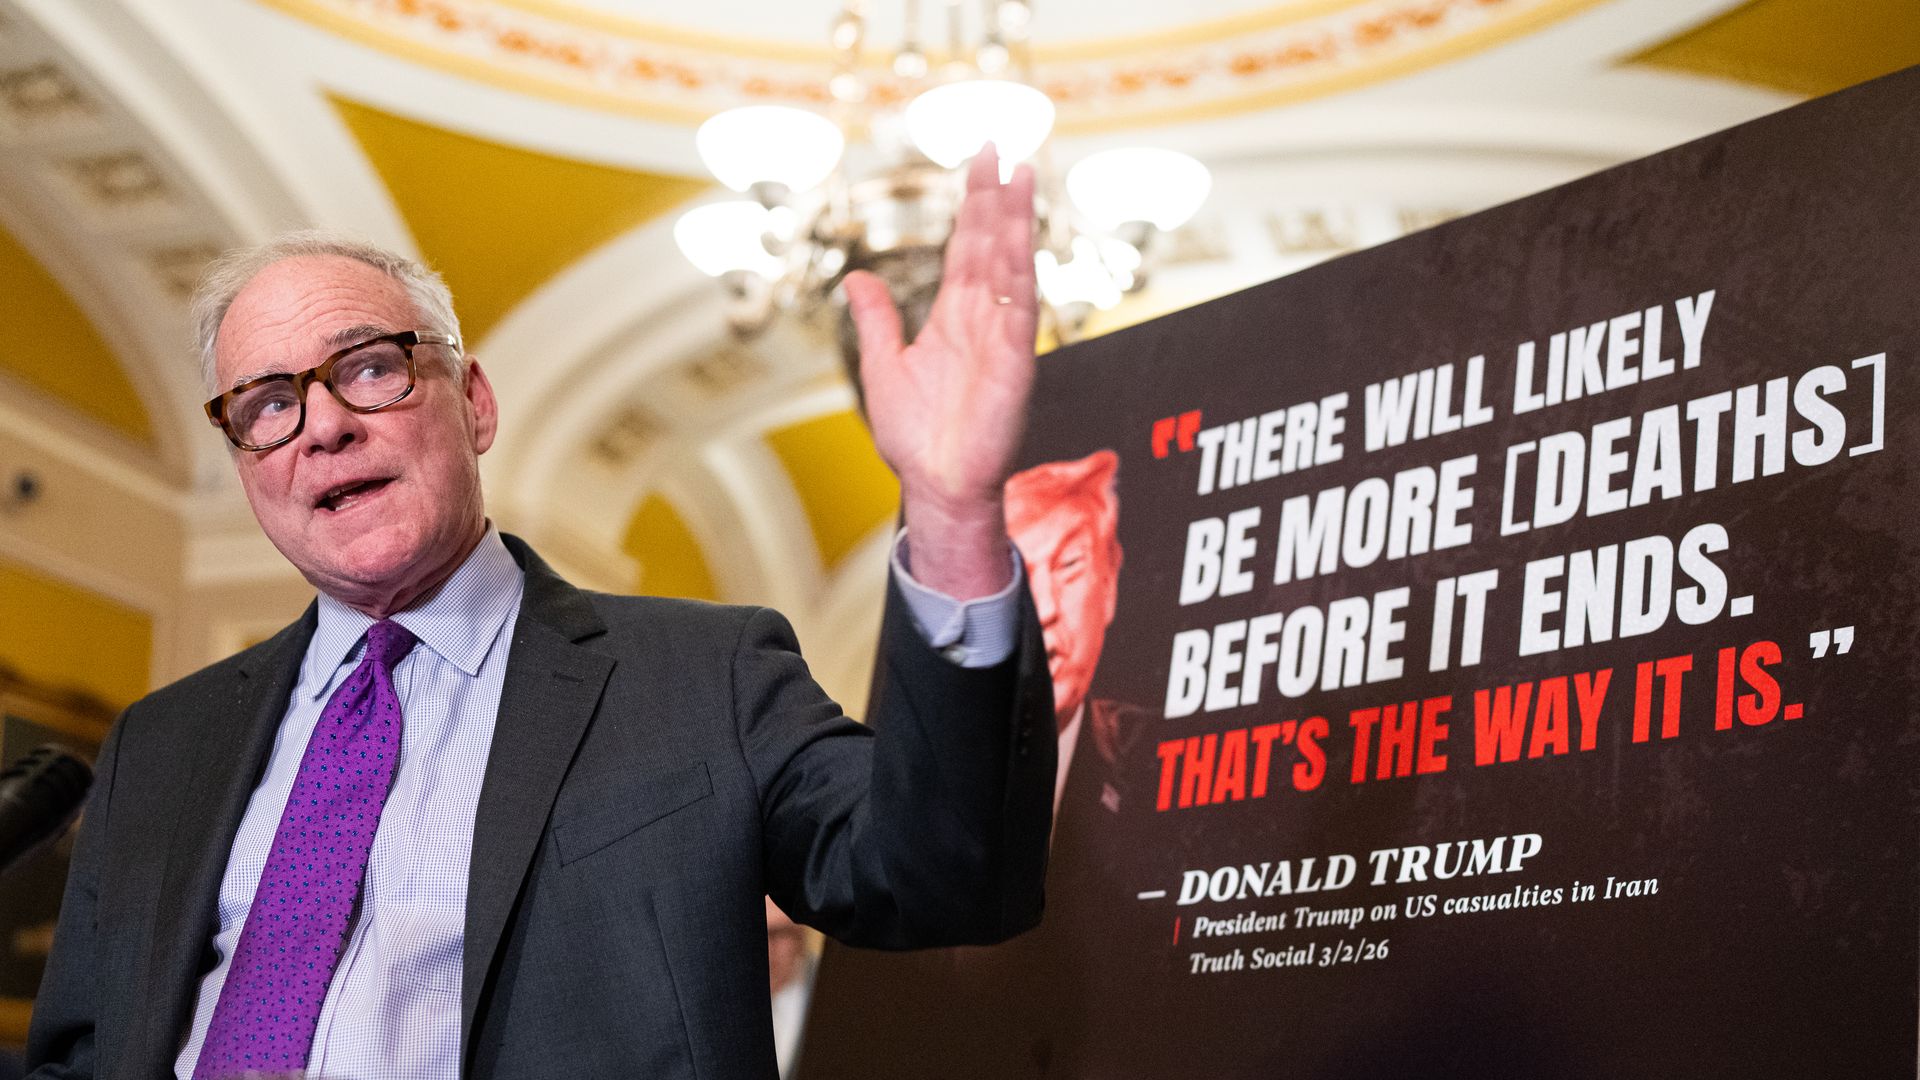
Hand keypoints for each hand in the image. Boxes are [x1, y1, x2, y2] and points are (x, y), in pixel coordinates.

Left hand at [845, 144, 1037, 597]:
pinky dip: (1020, 274)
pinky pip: (1019, 311)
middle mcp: (981, 321)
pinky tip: (1021, 239)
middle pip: (990, 245)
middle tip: (997, 146)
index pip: (967, 249)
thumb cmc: (916, 440)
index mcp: (953, 319)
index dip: (973, 205)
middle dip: (994, 196)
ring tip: (1018, 175)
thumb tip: (858, 279)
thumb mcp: (883, 366)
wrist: (936, 487)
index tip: (980, 163)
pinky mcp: (1014, 364)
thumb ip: (876, 320)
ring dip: (1014, 222)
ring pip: (1008, 268)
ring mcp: (1000, 340)